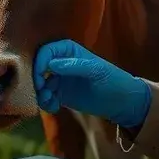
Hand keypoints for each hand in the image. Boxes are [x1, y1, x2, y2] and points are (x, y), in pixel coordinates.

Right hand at [32, 39, 150, 127]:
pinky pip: (45, 96)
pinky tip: (54, 107)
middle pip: (38, 67)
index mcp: (68, 50)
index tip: (41, 78)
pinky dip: (45, 102)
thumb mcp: (96, 71)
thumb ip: (74, 66)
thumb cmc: (112, 80)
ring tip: (49, 102)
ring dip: (40, 93)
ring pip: (39, 83)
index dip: (40, 63)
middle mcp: (61, 62)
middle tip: (42, 92)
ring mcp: (59, 78)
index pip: (46, 52)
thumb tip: (51, 64)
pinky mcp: (60, 94)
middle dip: (36, 80)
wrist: (122, 102)